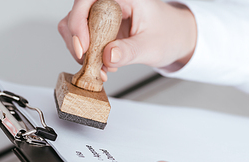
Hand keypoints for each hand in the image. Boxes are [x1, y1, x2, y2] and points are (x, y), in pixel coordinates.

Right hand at [58, 0, 196, 80]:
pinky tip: (103, 66)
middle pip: (75, 15)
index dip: (78, 21)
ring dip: (81, 52)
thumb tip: (108, 56)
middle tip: (90, 64)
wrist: (175, 38)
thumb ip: (130, 52)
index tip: (83, 48)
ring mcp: (102, 16)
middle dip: (78, 43)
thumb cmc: (169, 34)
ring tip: (100, 68)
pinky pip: (82, 41)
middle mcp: (109, 2)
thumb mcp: (152, 46)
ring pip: (73, 29)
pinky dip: (87, 57)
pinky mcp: (99, 30)